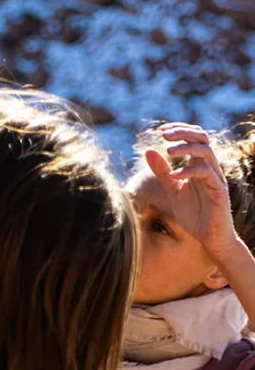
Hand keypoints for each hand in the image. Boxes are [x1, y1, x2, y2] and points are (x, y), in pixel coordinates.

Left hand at [144, 124, 239, 268]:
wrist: (210, 239)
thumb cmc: (194, 215)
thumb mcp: (173, 190)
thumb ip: (162, 171)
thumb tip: (148, 150)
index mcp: (199, 165)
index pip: (195, 137)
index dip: (180, 130)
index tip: (162, 130)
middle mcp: (210, 168)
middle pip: (202, 139)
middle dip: (183, 132)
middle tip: (164, 134)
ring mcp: (216, 179)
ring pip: (206, 152)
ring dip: (185, 148)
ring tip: (168, 151)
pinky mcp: (219, 192)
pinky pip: (207, 173)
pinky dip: (189, 171)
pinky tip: (174, 176)